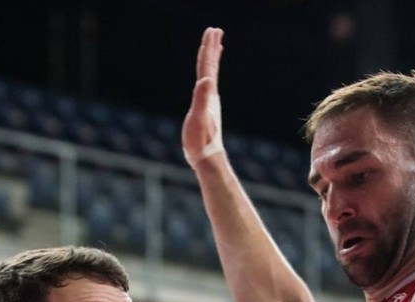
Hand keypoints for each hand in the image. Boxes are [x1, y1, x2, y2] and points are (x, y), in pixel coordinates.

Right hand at [182, 27, 225, 167]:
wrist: (207, 158)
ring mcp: (208, 102)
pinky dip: (209, 76)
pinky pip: (207, 87)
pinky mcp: (206, 109)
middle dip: (212, 48)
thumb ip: (201, 99)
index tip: (212, 31)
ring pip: (210, 74)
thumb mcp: (198, 119)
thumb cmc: (200, 141)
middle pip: (211, 66)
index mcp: (208, 94)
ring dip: (212, 59)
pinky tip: (209, 76)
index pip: (207, 66)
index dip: (208, 49)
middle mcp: (210, 95)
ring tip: (215, 46)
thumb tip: (207, 79)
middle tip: (215, 30)